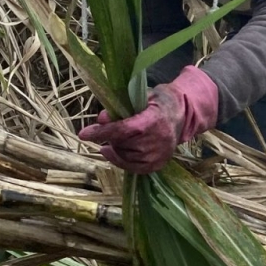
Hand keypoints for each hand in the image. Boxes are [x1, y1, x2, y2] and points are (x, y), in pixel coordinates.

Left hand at [78, 66, 218, 173]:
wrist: (183, 114)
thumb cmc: (159, 102)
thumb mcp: (141, 97)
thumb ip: (121, 108)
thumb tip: (101, 119)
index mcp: (154, 120)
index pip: (124, 129)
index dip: (103, 132)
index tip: (83, 134)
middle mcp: (158, 141)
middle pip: (122, 144)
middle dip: (110, 137)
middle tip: (107, 129)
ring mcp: (159, 155)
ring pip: (124, 157)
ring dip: (115, 148)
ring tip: (114, 139)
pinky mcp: (158, 164)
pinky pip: (132, 167)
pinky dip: (119, 160)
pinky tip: (112, 151)